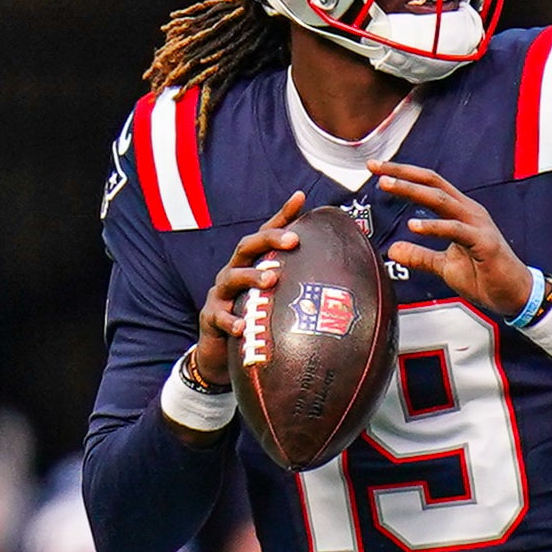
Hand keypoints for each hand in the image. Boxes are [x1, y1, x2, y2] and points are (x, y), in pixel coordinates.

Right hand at [193, 194, 309, 386]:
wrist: (219, 353)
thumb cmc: (252, 320)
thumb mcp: (273, 300)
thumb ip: (295, 286)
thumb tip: (340, 281)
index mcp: (251, 264)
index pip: (265, 234)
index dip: (282, 216)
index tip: (300, 198)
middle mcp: (233, 272)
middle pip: (247, 247)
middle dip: (269, 240)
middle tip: (293, 240)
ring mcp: (221, 294)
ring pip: (232, 278)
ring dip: (252, 276)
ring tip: (272, 279)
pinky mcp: (211, 318)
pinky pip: (220, 317)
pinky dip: (231, 321)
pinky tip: (242, 327)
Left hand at [372, 161, 535, 321]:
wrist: (515, 295)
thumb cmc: (485, 276)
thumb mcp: (445, 266)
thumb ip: (420, 256)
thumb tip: (393, 250)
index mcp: (460, 212)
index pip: (429, 185)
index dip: (403, 175)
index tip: (377, 169)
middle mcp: (468, 211)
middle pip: (432, 183)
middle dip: (402, 173)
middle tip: (376, 169)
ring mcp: (477, 225)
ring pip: (441, 199)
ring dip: (412, 190)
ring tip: (387, 185)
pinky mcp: (484, 243)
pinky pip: (456, 230)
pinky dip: (434, 226)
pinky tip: (413, 226)